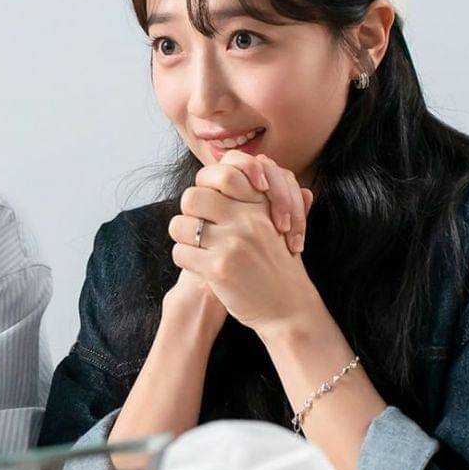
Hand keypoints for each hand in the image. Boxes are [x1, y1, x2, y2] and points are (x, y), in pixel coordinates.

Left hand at [168, 157, 319, 332]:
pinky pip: (180, 252)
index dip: (208, 185)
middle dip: (189, 213)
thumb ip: (262, 195)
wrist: (288, 308)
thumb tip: (253, 162)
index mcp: (260, 204)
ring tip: (198, 248)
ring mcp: (232, 242)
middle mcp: (247, 218)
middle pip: (192, 196)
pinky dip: (185, 260)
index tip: (213, 204)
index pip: (222, 173)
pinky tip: (202, 266)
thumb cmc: (278, 264)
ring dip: (183, 237)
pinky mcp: (219, 268)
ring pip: (180, 224)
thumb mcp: (278, 223)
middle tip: (200, 227)